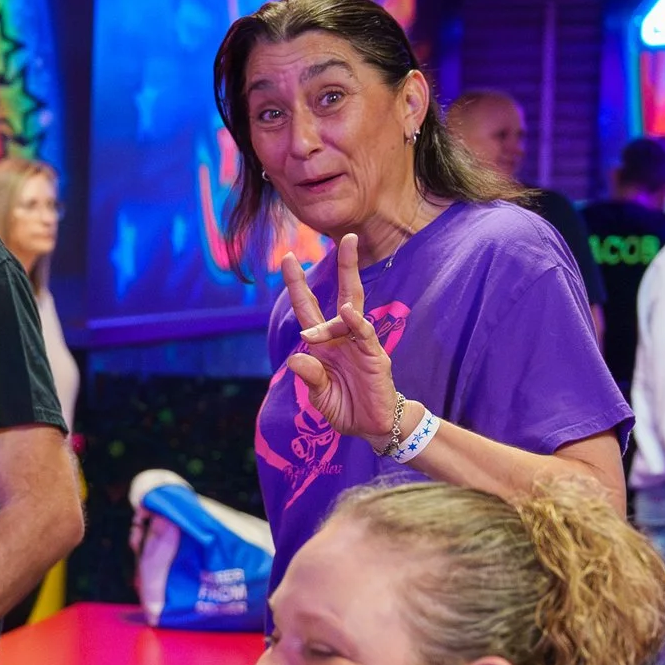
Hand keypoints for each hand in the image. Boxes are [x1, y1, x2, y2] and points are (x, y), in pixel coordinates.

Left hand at [279, 235, 398, 441]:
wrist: (373, 427)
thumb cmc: (346, 407)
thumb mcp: (321, 396)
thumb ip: (310, 378)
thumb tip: (296, 358)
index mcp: (323, 344)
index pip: (308, 308)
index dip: (299, 285)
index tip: (288, 257)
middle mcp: (342, 337)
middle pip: (343, 293)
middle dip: (345, 266)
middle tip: (346, 237)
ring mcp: (360, 344)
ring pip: (353, 310)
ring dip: (348, 289)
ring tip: (339, 267)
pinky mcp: (375, 357)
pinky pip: (365, 334)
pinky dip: (356, 323)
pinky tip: (349, 313)